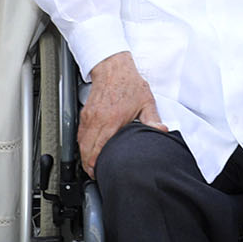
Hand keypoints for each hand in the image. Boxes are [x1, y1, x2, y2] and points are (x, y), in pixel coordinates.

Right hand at [80, 52, 164, 176]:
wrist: (113, 67)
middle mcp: (97, 120)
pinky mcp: (85, 113)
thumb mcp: (146, 101)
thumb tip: (162, 131)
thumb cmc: (129, 83)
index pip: (98, 149)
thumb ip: (153, 120)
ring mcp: (89, 116)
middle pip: (86, 149)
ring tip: (90, 166)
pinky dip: (82, 144)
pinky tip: (88, 150)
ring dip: (84, 155)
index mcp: (111, 120)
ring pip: (80, 142)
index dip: (96, 165)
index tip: (99, 173)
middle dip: (88, 165)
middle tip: (94, 174)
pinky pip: (80, 134)